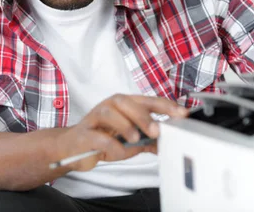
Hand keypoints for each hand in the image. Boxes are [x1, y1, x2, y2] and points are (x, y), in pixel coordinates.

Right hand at [53, 94, 187, 171]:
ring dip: (125, 125)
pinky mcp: (84, 133)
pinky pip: (97, 136)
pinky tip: (118, 152)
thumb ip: (147, 141)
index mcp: (124, 105)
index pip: (147, 101)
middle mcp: (110, 106)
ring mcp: (95, 117)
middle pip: (128, 102)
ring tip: (135, 139)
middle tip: (156, 131)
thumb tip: (167, 143)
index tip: (181, 114)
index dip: (165, 106)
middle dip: (144, 116)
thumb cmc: (102, 140)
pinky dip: (110, 144)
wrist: (72, 148)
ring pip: (110, 112)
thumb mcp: (128, 141)